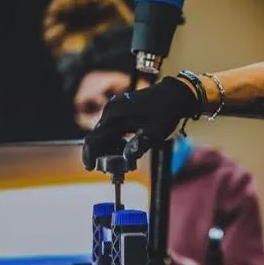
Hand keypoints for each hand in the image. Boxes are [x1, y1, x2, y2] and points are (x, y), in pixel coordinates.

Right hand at [82, 77, 198, 169]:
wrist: (173, 95)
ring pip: (105, 132)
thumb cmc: (164, 114)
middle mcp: (110, 110)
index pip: (93, 139)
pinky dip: (115, 139)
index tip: (90, 169)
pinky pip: (112, 126)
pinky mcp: (120, 107)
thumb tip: (127, 159)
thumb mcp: (154, 134)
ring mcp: (114, 107)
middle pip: (98, 136)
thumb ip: (139, 147)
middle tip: (113, 169)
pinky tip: (125, 147)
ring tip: (122, 160)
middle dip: (103, 154)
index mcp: (114, 116)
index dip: (90, 156)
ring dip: (109, 147)